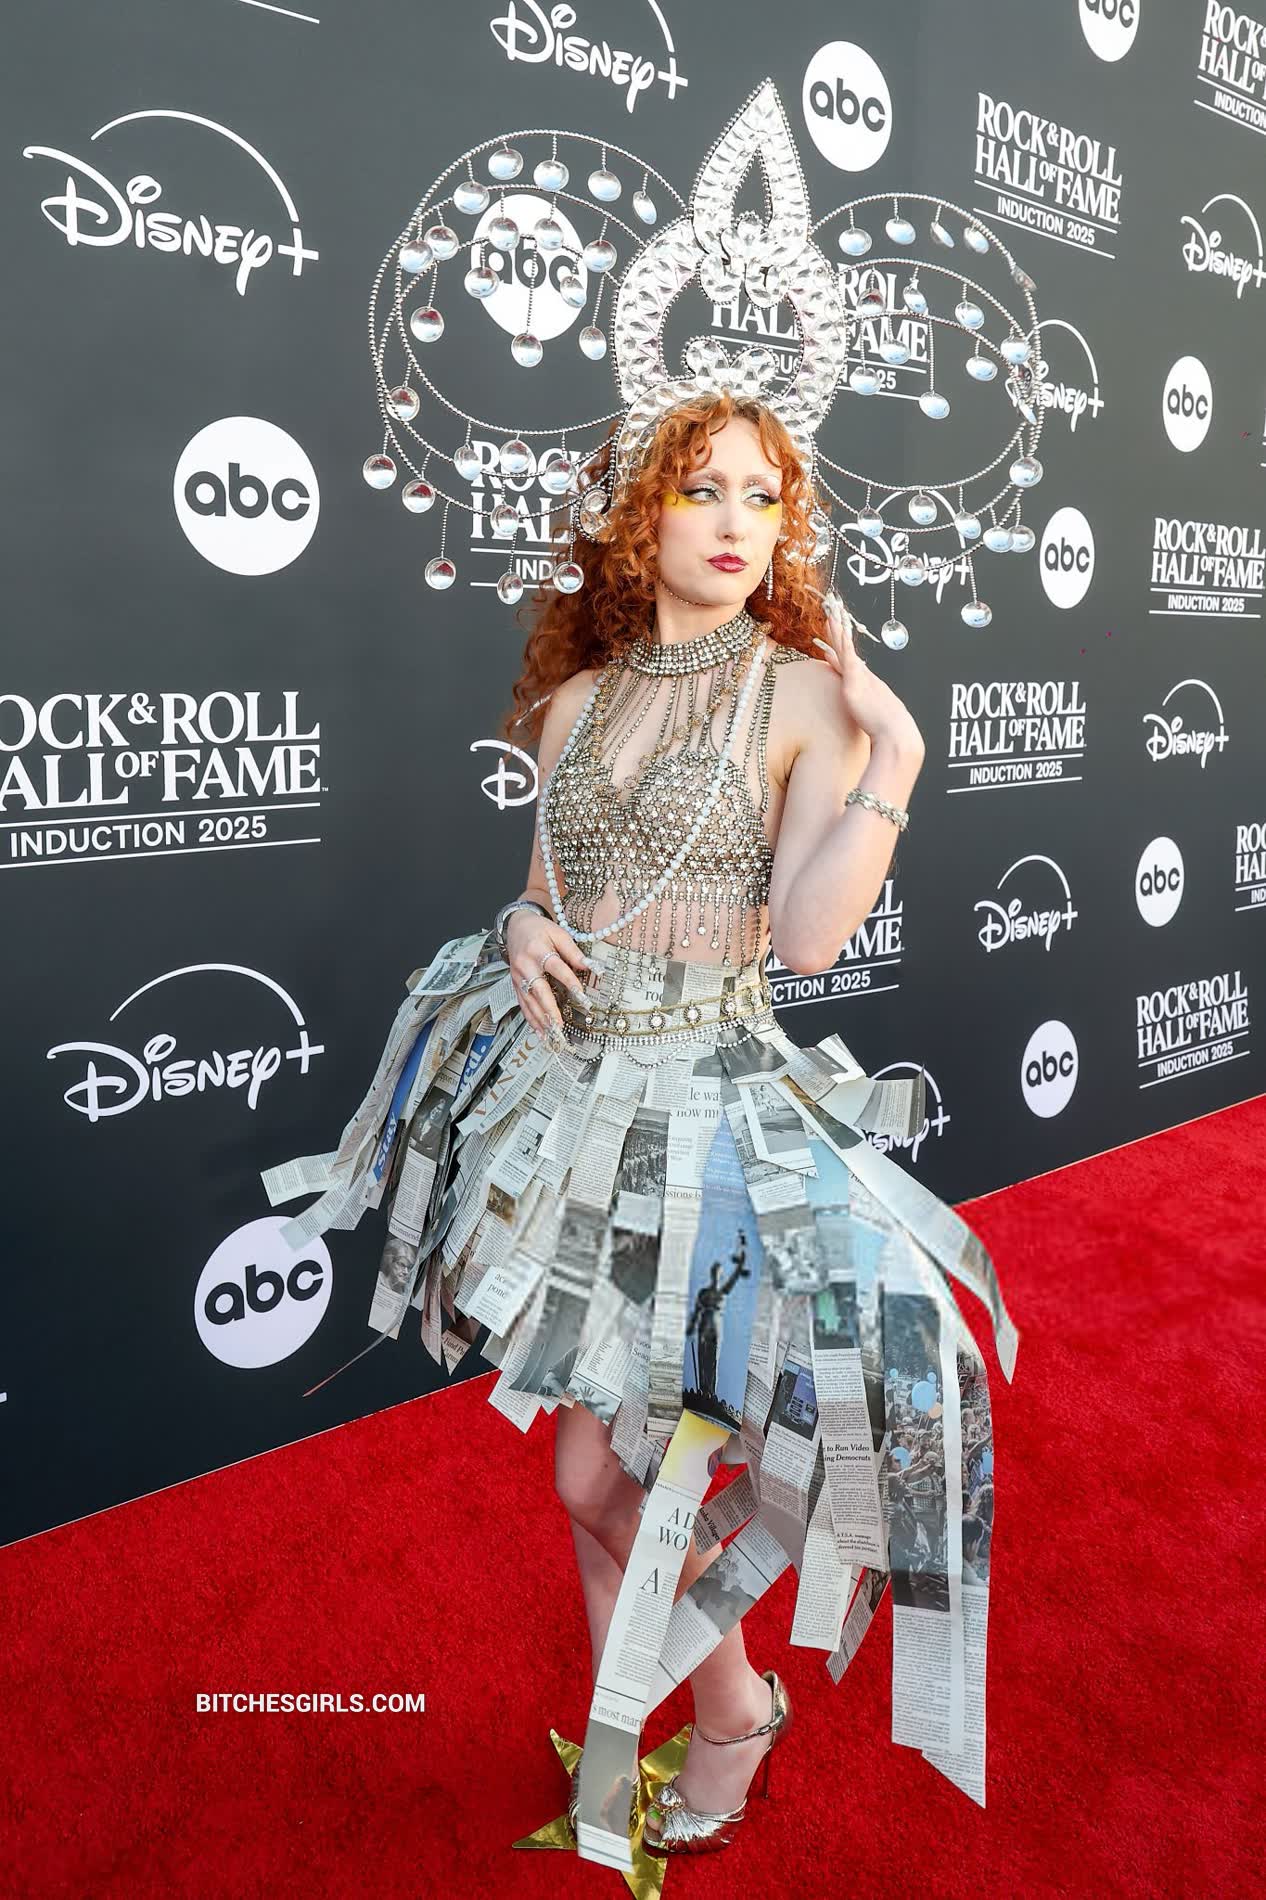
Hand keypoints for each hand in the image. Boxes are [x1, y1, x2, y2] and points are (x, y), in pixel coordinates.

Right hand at [504, 908, 596, 1045]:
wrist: (515, 926)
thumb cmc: (540, 930)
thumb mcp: (559, 933)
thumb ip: (573, 951)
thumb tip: (590, 967)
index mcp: (537, 950)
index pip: (556, 968)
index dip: (569, 981)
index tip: (581, 996)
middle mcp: (525, 965)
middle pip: (538, 990)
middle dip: (549, 1009)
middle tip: (560, 1025)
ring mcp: (518, 977)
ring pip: (529, 1001)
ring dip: (540, 1019)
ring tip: (552, 1034)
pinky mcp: (515, 984)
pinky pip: (523, 1004)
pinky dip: (531, 1019)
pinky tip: (540, 1031)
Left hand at [812, 594, 924, 756]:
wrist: (896, 733)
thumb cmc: (887, 729)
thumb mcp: (872, 716)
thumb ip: (864, 709)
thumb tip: (858, 708)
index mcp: (867, 683)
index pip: (849, 659)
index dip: (841, 645)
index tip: (835, 631)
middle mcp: (864, 675)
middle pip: (847, 647)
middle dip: (839, 629)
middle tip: (832, 610)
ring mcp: (859, 677)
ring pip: (845, 647)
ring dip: (838, 629)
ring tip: (831, 611)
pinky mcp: (854, 682)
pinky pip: (846, 657)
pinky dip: (841, 642)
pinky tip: (836, 630)